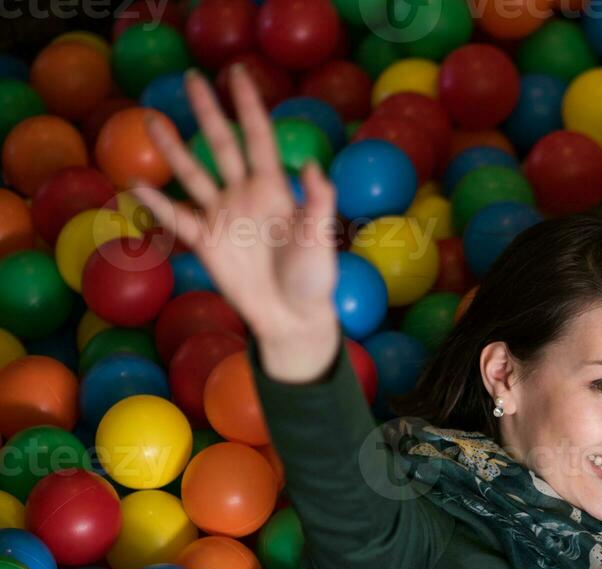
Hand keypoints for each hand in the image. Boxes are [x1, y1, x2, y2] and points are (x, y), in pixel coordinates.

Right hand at [130, 66, 340, 381]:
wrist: (292, 316)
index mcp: (274, 189)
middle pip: (221, 145)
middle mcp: (244, 195)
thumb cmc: (314, 278)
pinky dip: (156, 201)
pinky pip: (176, 216)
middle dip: (207, 112)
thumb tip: (312, 166)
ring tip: (150, 119)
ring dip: (173, 147)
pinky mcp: (206, 241)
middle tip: (192, 78)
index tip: (238, 74)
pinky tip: (135, 181)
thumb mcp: (320, 238)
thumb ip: (316, 202)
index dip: (249, 105)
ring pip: (193, 173)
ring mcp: (223, 216)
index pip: (259, 137)